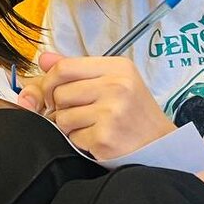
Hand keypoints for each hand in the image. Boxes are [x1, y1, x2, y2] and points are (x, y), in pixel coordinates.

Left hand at [16, 51, 174, 158]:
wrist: (160, 144)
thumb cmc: (132, 110)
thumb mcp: (112, 79)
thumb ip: (76, 69)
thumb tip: (42, 59)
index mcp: (117, 67)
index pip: (64, 67)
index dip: (49, 81)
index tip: (53, 93)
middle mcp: (116, 86)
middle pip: (60, 93)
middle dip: (60, 106)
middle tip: (77, 113)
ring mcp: (112, 113)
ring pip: (62, 117)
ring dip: (69, 125)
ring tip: (91, 125)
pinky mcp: (106, 138)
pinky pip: (72, 137)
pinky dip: (80, 141)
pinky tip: (98, 138)